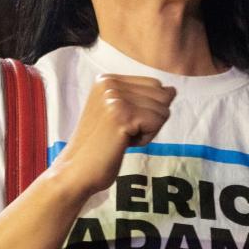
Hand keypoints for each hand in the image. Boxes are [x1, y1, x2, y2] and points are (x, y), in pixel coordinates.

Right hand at [57, 74, 174, 196]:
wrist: (76, 170)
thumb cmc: (100, 146)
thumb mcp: (116, 111)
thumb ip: (141, 98)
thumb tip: (172, 91)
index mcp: (106, 79)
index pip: (154, 84)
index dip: (147, 109)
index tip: (121, 123)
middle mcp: (109, 83)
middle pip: (161, 95)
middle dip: (150, 118)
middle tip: (121, 132)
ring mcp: (115, 98)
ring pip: (162, 110)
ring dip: (147, 130)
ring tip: (120, 138)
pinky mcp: (122, 116)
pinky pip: (157, 122)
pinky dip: (146, 139)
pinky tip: (124, 143)